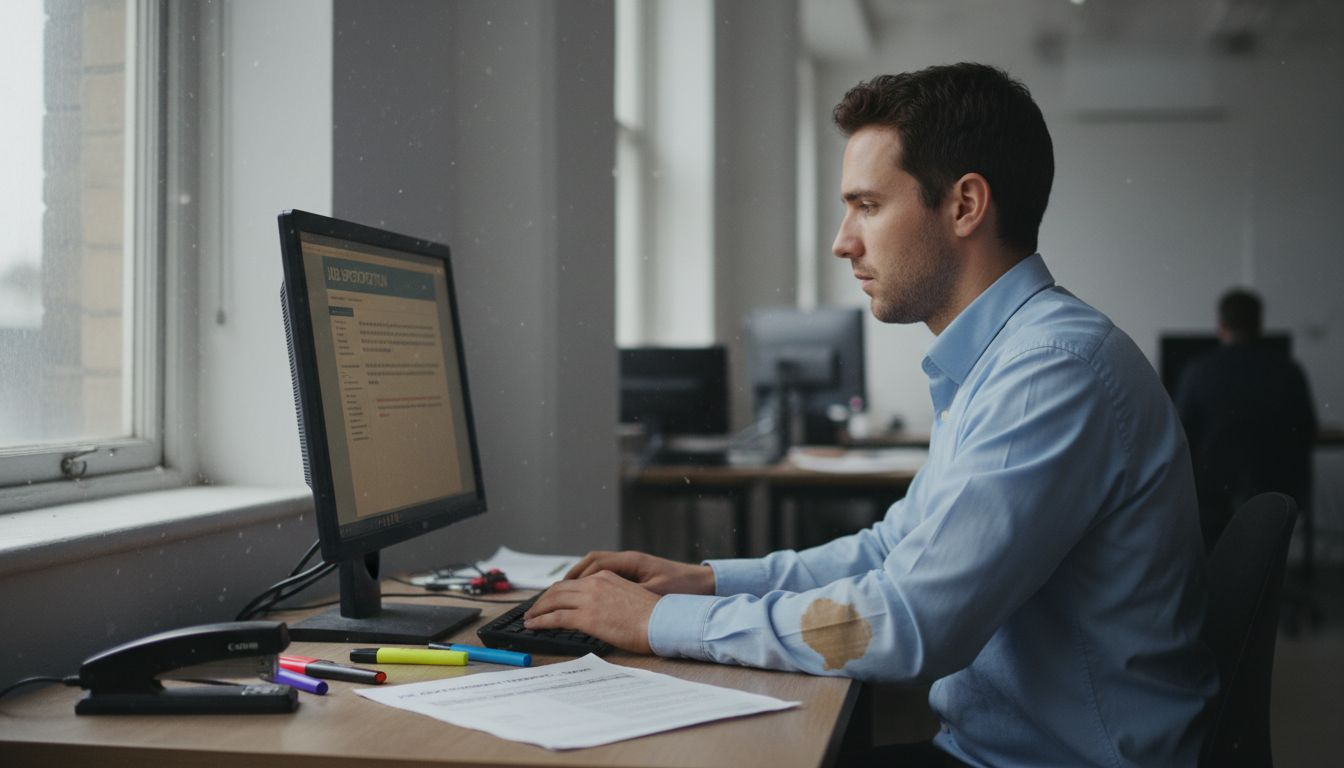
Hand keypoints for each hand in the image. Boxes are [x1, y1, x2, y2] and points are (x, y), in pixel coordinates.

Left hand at [522, 571, 659, 653]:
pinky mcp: (586, 618)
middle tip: (534, 610)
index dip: (557, 592)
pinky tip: (533, 626)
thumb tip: (601, 611)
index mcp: (605, 577)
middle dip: (543, 600)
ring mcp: (589, 600)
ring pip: (553, 601)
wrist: (663, 622)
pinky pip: (555, 618)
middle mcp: (594, 584)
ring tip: (529, 619)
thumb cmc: (653, 616)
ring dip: (537, 610)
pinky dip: (540, 621)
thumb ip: (610, 598)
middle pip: (558, 589)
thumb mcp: (629, 597)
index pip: (573, 583)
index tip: (549, 600)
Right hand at [565, 550, 714, 595]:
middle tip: (548, 597)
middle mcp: (628, 560)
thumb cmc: (683, 588)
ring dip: (577, 581)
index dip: (574, 578)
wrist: (702, 584)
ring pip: (595, 568)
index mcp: (632, 561)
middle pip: (590, 563)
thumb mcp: (656, 594)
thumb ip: (630, 596)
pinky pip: (605, 575)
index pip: (595, 564)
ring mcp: (631, 567)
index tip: (558, 592)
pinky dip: (590, 583)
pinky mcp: (634, 575)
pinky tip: (583, 598)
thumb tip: (605, 604)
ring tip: (559, 597)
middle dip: (568, 580)